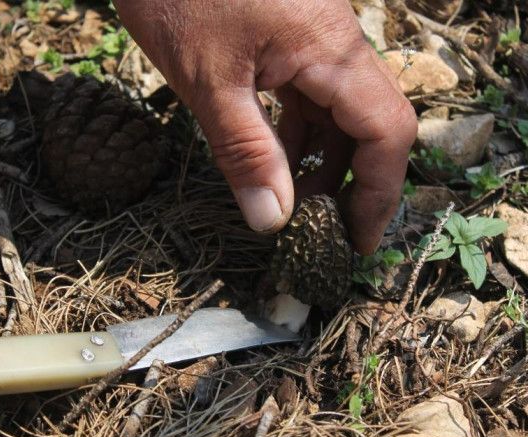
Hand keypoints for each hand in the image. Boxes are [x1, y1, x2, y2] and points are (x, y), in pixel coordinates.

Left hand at [114, 0, 416, 253]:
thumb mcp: (207, 82)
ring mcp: (313, 39)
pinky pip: (308, 95)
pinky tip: (274, 160)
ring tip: (297, 205)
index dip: (380, 193)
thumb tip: (273, 220)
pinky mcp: (287, 39)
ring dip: (324, 162)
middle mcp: (335, 42)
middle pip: (371, 124)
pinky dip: (297, 135)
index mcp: (330, 49)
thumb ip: (245, 152)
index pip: (386, 131)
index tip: (360, 242)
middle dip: (355, 183)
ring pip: (338, 112)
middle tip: (327, 232)